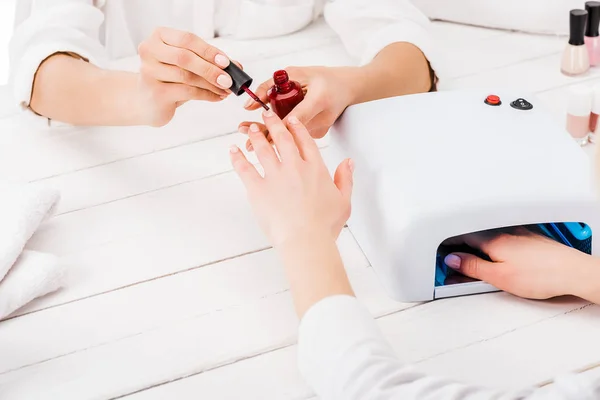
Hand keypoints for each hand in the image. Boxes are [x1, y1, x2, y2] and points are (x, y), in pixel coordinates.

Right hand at [136, 27, 238, 125]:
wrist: (146, 100)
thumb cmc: (169, 78)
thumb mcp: (188, 65)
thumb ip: (209, 61)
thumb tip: (237, 66)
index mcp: (159, 37)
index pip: (187, 39)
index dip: (208, 51)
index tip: (226, 62)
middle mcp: (150, 51)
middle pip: (185, 57)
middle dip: (210, 69)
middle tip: (228, 80)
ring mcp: (149, 71)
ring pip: (187, 76)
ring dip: (211, 84)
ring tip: (225, 90)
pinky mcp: (155, 92)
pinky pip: (186, 92)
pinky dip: (206, 95)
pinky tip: (216, 97)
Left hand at [230, 110, 353, 246]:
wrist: (305, 239)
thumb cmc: (325, 225)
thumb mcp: (344, 201)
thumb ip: (345, 178)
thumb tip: (348, 162)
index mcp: (315, 168)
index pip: (305, 141)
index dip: (298, 128)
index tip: (292, 120)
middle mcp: (294, 167)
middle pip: (282, 138)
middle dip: (273, 123)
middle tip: (267, 114)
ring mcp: (275, 176)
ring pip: (263, 148)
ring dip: (255, 136)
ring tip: (249, 128)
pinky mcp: (258, 188)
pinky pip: (244, 168)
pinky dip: (237, 158)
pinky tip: (233, 150)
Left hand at [238, 66, 362, 149]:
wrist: (348, 88)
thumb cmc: (323, 78)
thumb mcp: (296, 73)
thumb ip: (271, 85)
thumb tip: (251, 103)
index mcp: (319, 101)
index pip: (292, 119)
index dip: (272, 126)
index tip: (253, 131)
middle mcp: (321, 120)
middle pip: (288, 133)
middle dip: (265, 136)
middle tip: (245, 136)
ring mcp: (320, 131)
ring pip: (291, 135)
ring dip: (271, 133)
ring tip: (249, 131)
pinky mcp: (318, 135)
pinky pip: (296, 135)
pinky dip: (283, 132)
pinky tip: (270, 130)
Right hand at [443, 228, 592, 299]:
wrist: (574, 273)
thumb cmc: (541, 275)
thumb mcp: (499, 277)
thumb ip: (473, 267)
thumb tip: (453, 260)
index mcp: (493, 240)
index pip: (461, 237)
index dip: (447, 246)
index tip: (440, 255)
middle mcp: (505, 233)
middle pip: (474, 238)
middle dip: (461, 250)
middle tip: (454, 266)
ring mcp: (519, 235)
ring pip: (489, 240)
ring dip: (478, 250)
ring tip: (475, 267)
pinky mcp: (530, 241)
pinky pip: (504, 242)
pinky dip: (494, 250)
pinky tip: (498, 262)